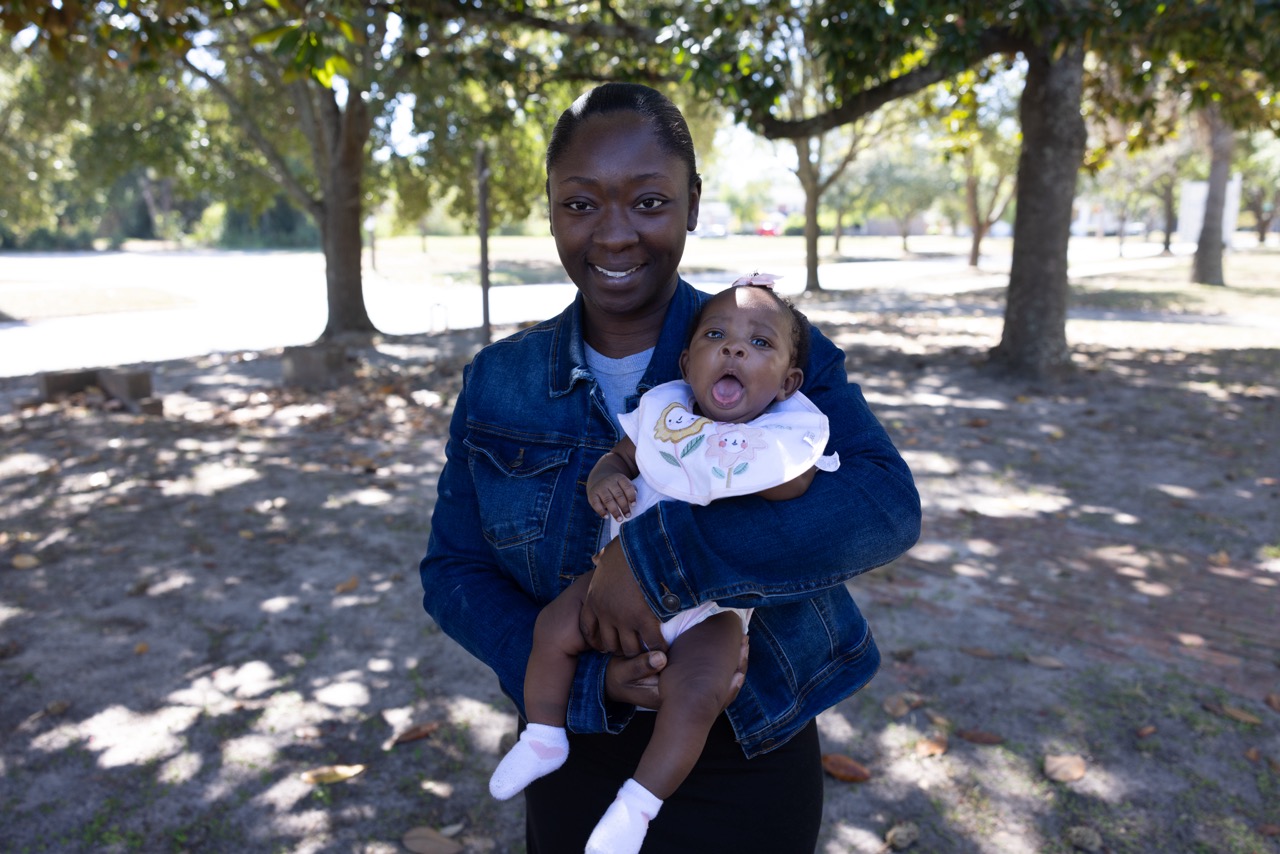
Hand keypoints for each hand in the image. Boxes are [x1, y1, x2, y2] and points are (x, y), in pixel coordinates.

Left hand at [580, 538, 665, 656]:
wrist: (645, 547)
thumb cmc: (629, 547)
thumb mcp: (607, 553)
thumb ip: (601, 560)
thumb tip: (596, 558)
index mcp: (594, 597)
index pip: (588, 627)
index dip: (596, 638)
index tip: (604, 643)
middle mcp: (605, 612)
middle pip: (609, 643)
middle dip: (620, 647)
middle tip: (631, 647)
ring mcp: (624, 618)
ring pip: (629, 648)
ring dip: (639, 650)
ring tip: (648, 650)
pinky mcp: (643, 619)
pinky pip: (652, 642)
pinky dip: (659, 646)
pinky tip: (665, 646)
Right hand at [588, 473, 637, 521]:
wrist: (599, 480)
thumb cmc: (616, 486)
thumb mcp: (623, 484)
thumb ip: (630, 490)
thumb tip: (634, 501)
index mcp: (619, 478)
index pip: (627, 486)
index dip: (631, 496)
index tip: (634, 505)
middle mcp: (609, 482)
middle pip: (618, 495)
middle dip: (624, 506)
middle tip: (628, 516)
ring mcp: (600, 488)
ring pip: (608, 500)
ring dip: (614, 511)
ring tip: (620, 519)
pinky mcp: (592, 494)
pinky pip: (596, 504)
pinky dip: (601, 511)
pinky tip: (607, 517)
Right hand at [604, 632, 748, 710]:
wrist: (614, 686)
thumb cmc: (618, 678)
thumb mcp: (623, 672)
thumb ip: (640, 665)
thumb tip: (662, 659)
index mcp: (670, 697)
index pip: (707, 690)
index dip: (725, 672)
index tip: (735, 647)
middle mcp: (682, 699)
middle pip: (718, 688)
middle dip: (734, 664)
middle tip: (745, 639)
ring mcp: (685, 694)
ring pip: (717, 684)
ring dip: (731, 664)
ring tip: (743, 641)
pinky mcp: (684, 685)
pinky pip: (710, 679)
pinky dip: (723, 665)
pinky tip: (729, 649)